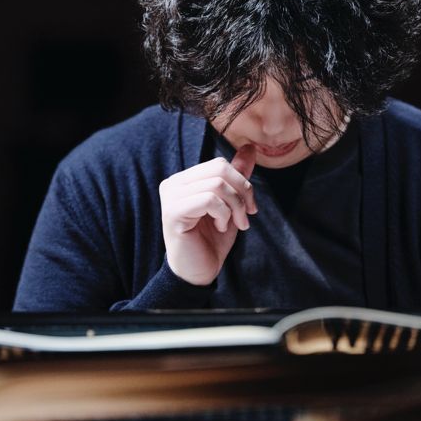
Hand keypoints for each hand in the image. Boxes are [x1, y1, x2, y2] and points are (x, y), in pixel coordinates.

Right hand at [159, 145, 258, 285]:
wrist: (198, 272)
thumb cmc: (211, 240)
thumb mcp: (230, 204)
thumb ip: (236, 176)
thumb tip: (250, 148)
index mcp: (184, 179)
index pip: (219, 164)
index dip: (242, 183)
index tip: (250, 208)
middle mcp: (173, 184)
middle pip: (219, 169)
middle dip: (242, 193)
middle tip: (246, 216)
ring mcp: (170, 197)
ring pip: (217, 184)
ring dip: (234, 207)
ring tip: (233, 225)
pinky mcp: (172, 212)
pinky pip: (209, 200)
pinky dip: (223, 214)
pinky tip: (220, 227)